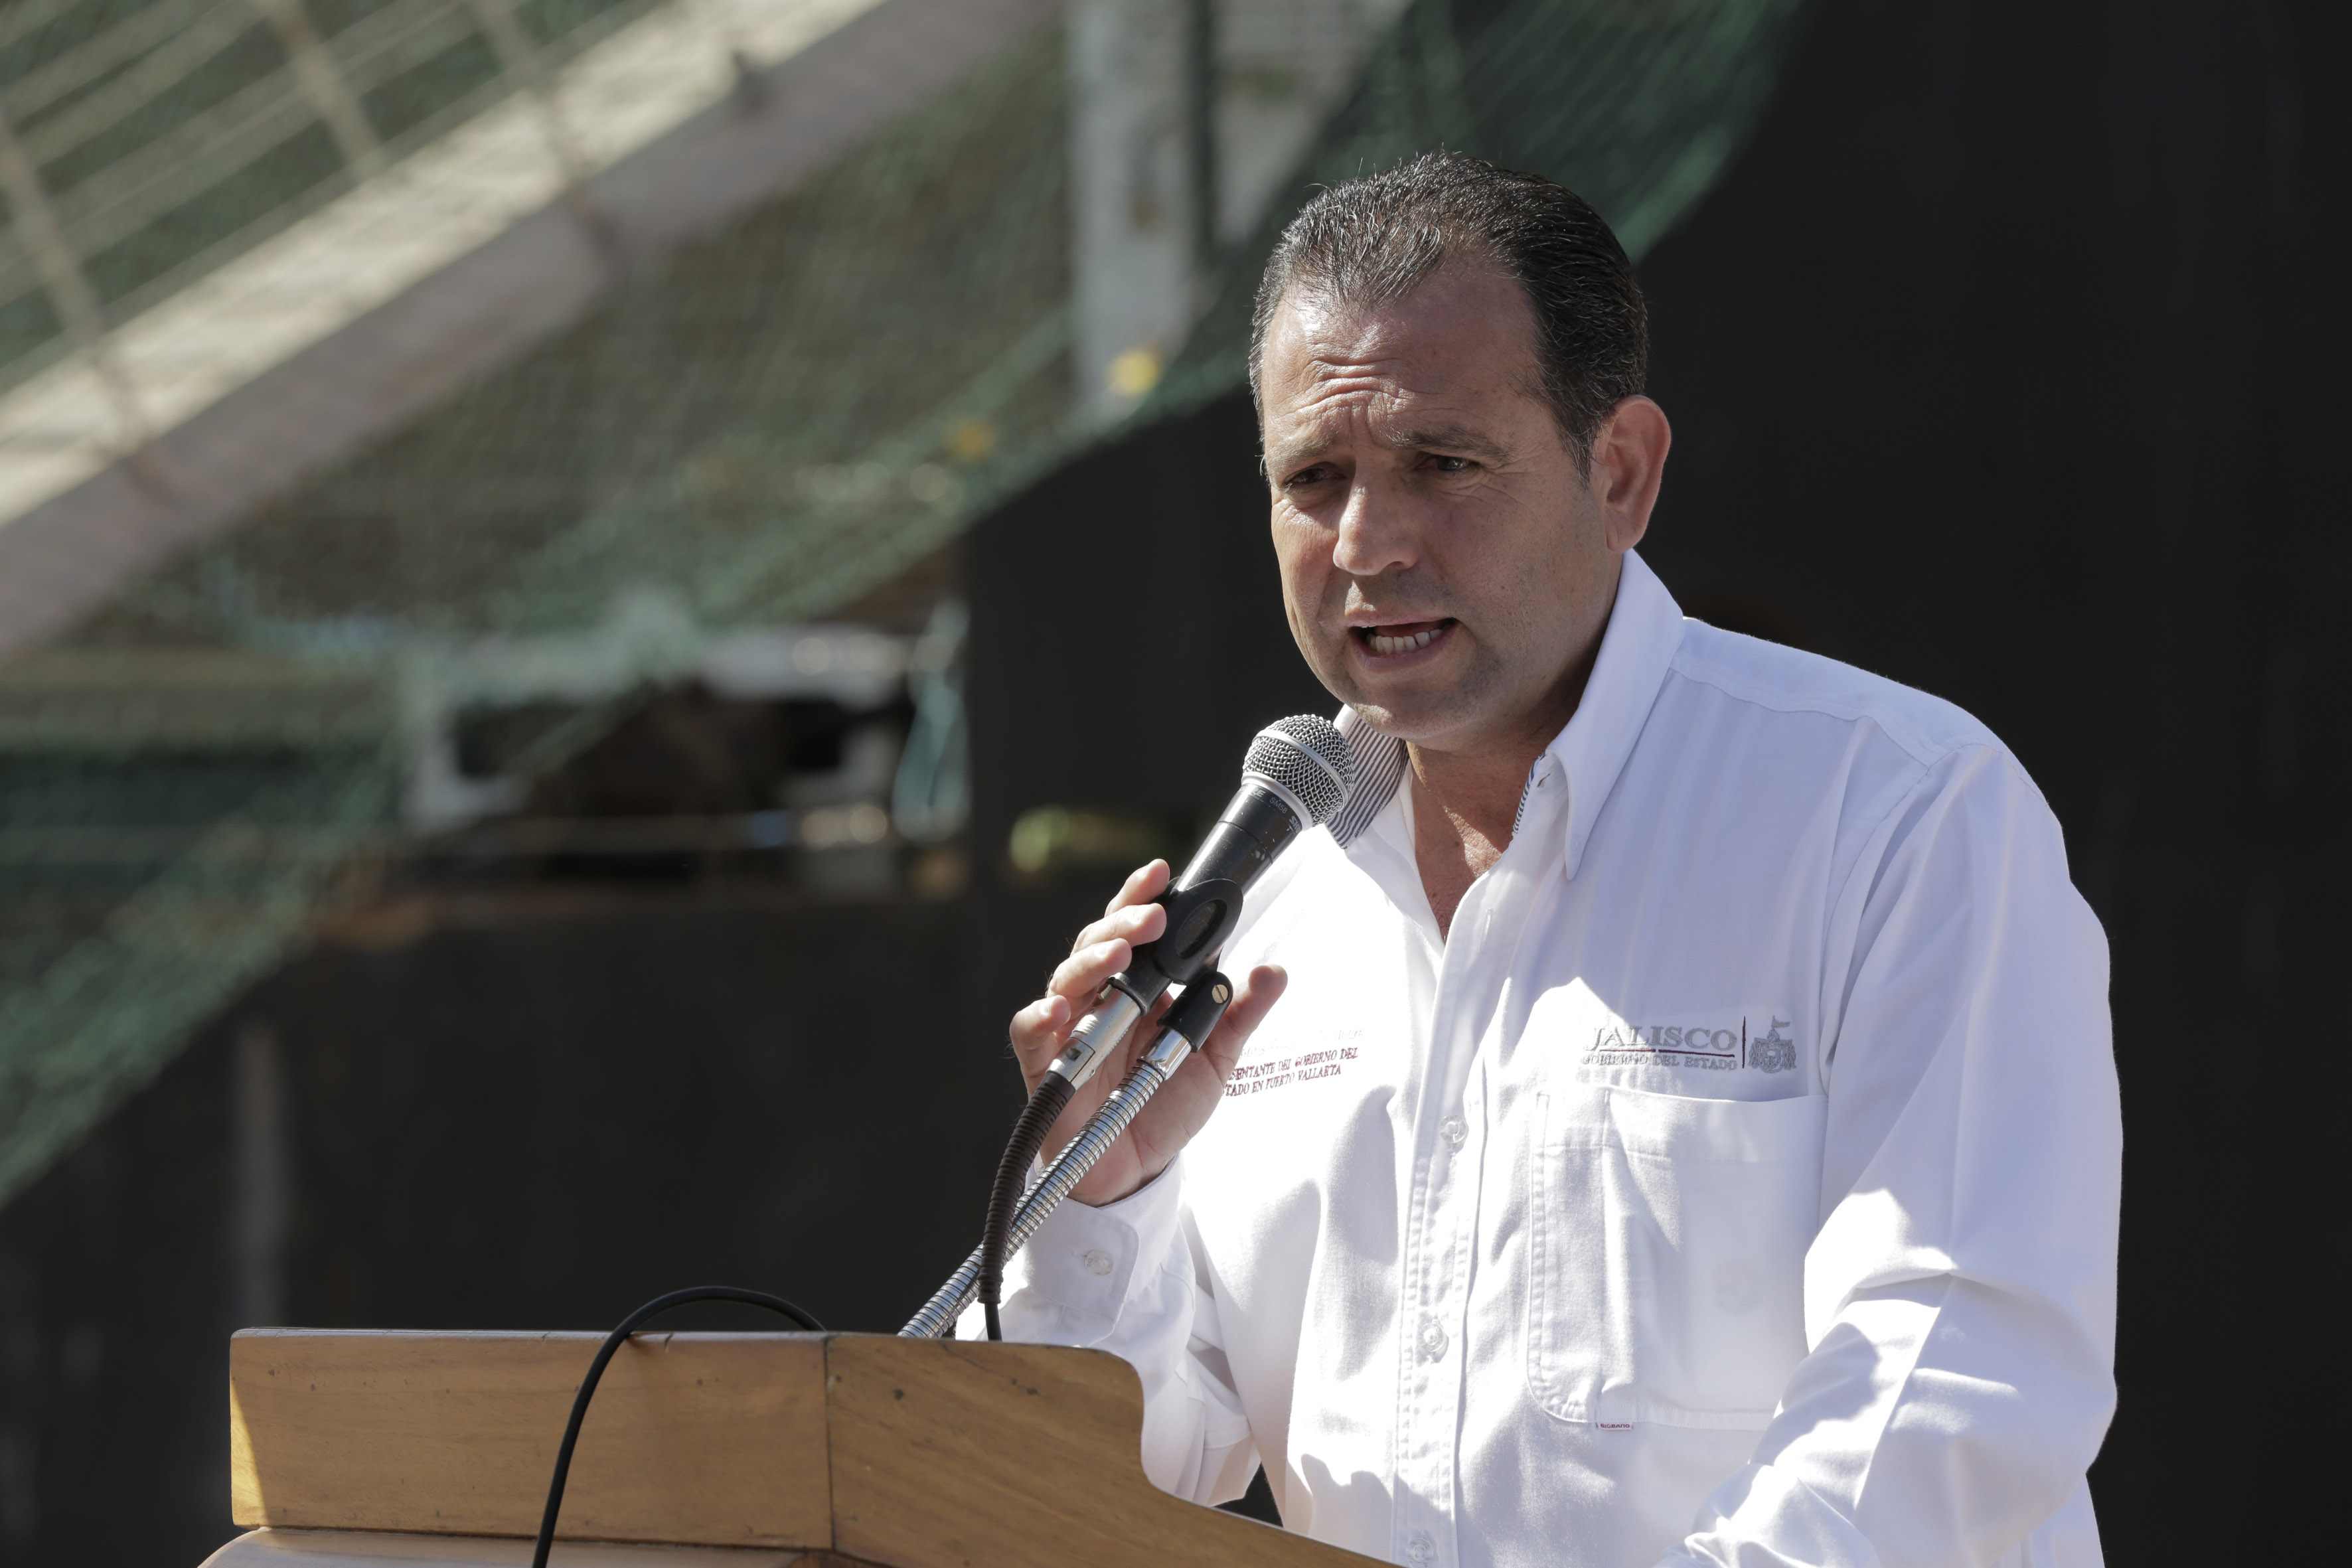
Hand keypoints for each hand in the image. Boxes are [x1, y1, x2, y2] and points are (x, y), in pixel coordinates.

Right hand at [1007, 859, 1287, 1206]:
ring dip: (1091, 959)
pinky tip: (1061, 1010)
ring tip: (1119, 952)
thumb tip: (1275, 970)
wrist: (1137, 1168)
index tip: (1165, 872)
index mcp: (1136, 985)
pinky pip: (1030, 1032)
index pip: (1134, 928)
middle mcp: (1099, 997)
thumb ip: (1240, 1014)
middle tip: (1154, 916)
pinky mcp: (1044, 1063)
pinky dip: (1040, 1017)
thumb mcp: (1215, 1059)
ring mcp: (1069, 1027)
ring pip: (1067, 977)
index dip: (1143, 897)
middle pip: (1098, 941)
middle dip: (1124, 920)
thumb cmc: (1165, 1104)